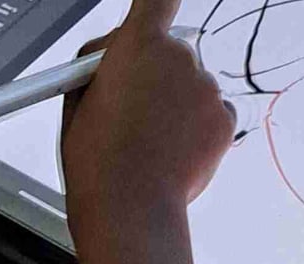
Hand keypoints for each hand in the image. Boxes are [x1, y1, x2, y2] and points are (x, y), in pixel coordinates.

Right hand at [60, 0, 235, 220]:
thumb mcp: (78, 96)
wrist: (130, 204)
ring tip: (152, 141)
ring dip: (178, 107)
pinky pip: (213, 115)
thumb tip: (111, 58)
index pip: (158, 0)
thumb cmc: (98, 157)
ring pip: (193, 88)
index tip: (157, 9)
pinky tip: (174, 149)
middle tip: (136, 111)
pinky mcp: (225, 119)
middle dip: (158, 76)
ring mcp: (206, 88)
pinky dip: (198, 129)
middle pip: (173, 54)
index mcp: (138, 44)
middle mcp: (179, 58)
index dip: (157, 5)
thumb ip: (101, 64)